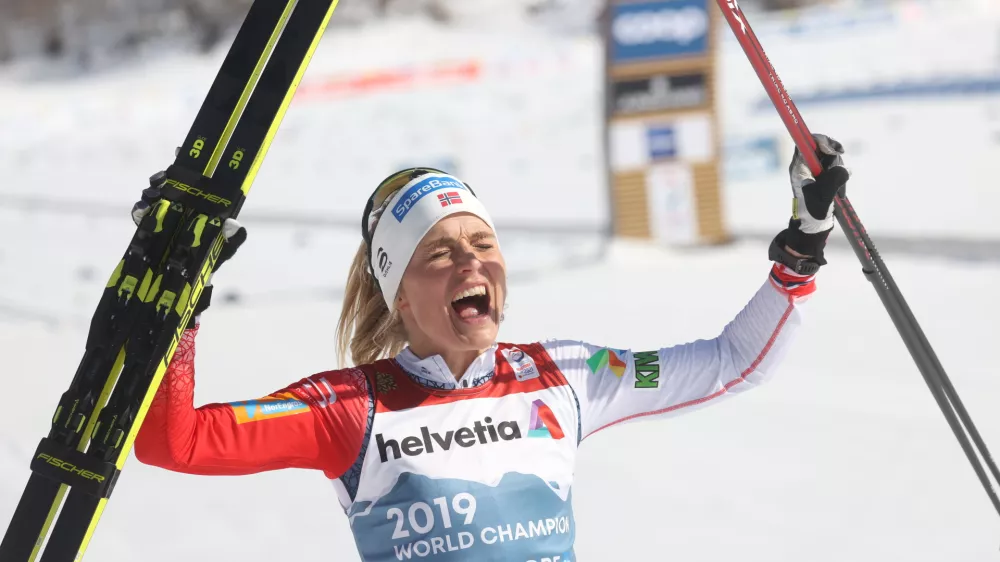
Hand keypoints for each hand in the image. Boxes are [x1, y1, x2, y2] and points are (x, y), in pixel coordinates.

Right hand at [130, 171, 246, 326]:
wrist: (190, 282)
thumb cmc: (212, 260)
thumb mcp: (226, 250)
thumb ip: (233, 239)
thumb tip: (235, 225)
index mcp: (200, 204)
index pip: (192, 178)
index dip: (184, 161)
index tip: (179, 149)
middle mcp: (180, 204)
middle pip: (168, 181)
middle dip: (163, 178)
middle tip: (163, 181)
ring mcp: (163, 213)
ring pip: (152, 193)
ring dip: (151, 193)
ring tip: (154, 198)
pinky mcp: (148, 226)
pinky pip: (140, 213)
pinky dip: (140, 211)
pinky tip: (142, 213)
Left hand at [783, 133, 849, 263]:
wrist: (812, 225)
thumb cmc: (812, 211)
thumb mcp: (824, 195)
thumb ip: (833, 179)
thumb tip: (845, 169)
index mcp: (798, 168)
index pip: (805, 143)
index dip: (821, 141)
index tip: (834, 150)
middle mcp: (804, 166)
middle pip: (822, 148)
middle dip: (834, 159)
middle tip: (840, 174)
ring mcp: (813, 171)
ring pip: (830, 158)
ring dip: (839, 169)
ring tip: (839, 190)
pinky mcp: (821, 176)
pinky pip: (833, 168)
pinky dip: (840, 175)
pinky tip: (840, 190)